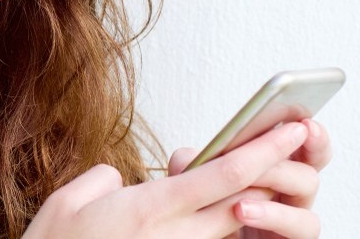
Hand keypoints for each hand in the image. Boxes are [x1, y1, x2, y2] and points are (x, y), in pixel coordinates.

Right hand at [23, 122, 308, 238]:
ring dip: (251, 200)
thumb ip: (102, 179)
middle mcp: (172, 237)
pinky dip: (220, 226)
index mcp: (147, 209)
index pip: (221, 177)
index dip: (262, 152)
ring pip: (229, 228)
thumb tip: (121, 180)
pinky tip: (219, 210)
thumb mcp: (67, 201)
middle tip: (292, 145)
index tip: (289, 131)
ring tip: (260, 173)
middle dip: (273, 172)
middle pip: (241, 203)